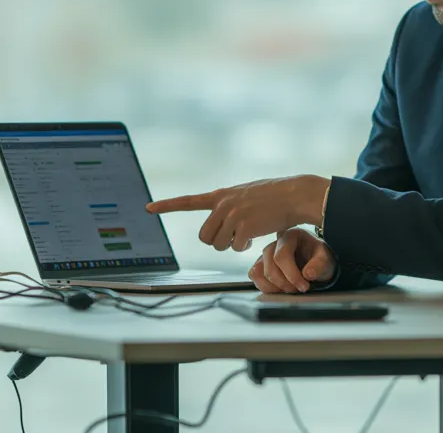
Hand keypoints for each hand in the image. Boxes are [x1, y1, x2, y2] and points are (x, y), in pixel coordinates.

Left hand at [145, 174, 329, 251]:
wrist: (294, 194)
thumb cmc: (274, 197)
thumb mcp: (245, 194)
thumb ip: (229, 206)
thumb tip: (221, 226)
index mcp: (221, 195)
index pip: (188, 201)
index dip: (167, 205)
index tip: (148, 208)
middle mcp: (223, 204)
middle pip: (205, 237)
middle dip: (217, 242)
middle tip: (233, 237)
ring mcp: (232, 215)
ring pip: (218, 245)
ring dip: (232, 245)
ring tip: (248, 232)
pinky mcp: (244, 227)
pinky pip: (236, 248)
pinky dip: (247, 246)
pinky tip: (258, 234)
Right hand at [249, 228, 336, 293]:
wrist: (317, 262)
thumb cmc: (320, 257)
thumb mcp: (326, 259)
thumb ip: (319, 265)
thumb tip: (308, 274)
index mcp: (291, 236)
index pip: (281, 256)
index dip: (291, 275)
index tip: (304, 286)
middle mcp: (275, 243)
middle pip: (269, 266)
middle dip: (284, 283)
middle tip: (299, 289)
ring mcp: (266, 254)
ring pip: (258, 272)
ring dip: (274, 287)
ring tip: (290, 289)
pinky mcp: (261, 264)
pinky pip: (254, 276)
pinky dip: (266, 287)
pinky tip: (280, 289)